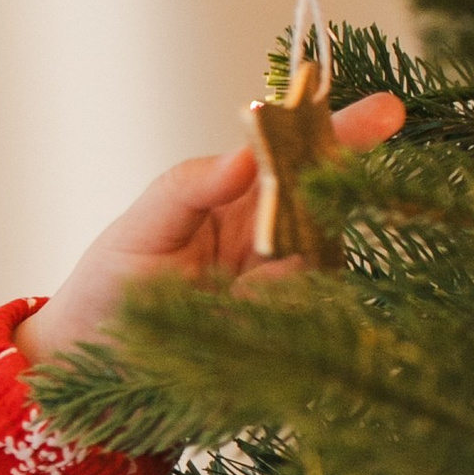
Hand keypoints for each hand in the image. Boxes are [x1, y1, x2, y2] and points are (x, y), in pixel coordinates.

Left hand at [17, 89, 405, 367]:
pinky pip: (299, 321)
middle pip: (329, 210)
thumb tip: (246, 156)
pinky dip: (268, 318)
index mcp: (245, 195)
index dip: (346, 131)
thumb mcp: (143, 225)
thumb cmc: (111, 282)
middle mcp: (277, 238)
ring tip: (225, 292)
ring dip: (282, 275)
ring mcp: (283, 290)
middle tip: (280, 227)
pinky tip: (231, 319)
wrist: (86, 363)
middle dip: (326, 208)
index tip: (387, 111)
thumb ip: (190, 187)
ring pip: (319, 269)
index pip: (304, 154)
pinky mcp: (281, 341)